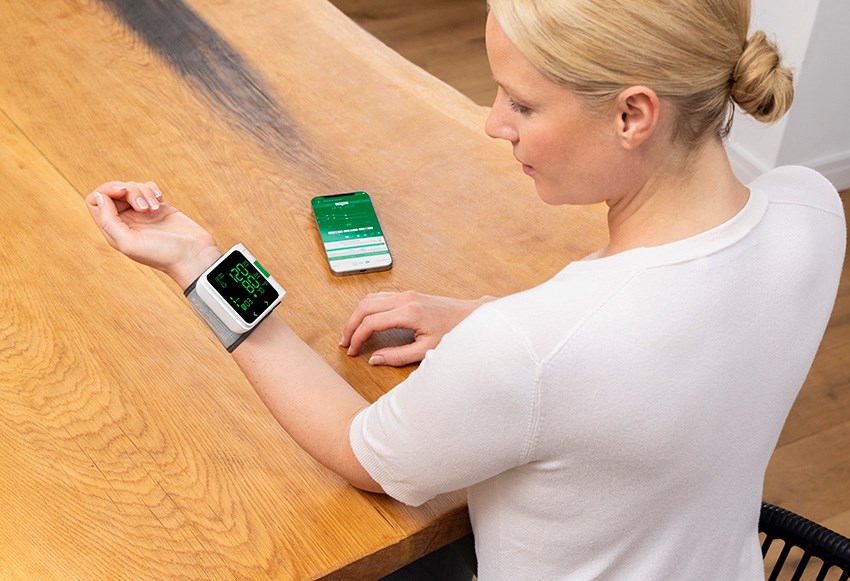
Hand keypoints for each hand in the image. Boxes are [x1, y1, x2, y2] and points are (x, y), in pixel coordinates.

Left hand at [86, 181, 221, 287]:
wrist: (193, 255)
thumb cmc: (163, 254)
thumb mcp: (129, 242)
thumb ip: (108, 221)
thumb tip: (99, 196)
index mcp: (113, 230)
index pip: (96, 201)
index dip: (106, 191)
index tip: (123, 192)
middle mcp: (126, 220)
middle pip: (115, 191)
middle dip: (129, 191)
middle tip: (143, 206)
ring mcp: (143, 213)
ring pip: (132, 187)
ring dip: (143, 192)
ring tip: (155, 208)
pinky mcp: (159, 207)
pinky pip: (148, 188)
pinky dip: (153, 189)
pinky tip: (160, 200)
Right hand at [340, 291, 494, 366]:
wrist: (469, 316)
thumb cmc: (452, 333)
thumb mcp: (426, 350)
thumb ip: (398, 356)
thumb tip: (374, 359)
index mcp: (408, 312)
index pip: (371, 322)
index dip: (357, 338)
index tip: (352, 351)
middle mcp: (404, 299)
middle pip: (364, 307)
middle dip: (350, 325)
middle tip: (345, 343)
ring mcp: (405, 294)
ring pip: (369, 299)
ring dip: (356, 315)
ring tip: (351, 334)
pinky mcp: (407, 294)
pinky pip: (378, 297)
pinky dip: (367, 308)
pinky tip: (365, 321)